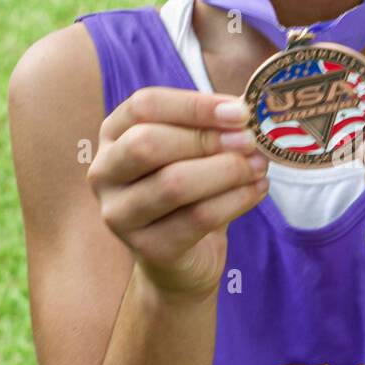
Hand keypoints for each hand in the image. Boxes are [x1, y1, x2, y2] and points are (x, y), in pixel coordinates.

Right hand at [86, 87, 269, 299]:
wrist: (183, 258)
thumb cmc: (190, 192)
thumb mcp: (194, 151)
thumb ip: (212, 128)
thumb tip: (246, 109)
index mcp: (113, 135)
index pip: (144, 106)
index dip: (194, 105)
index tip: (240, 112)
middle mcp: (105, 172)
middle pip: (148, 143)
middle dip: (207, 139)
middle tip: (250, 141)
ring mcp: (120, 214)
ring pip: (174, 183)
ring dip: (227, 170)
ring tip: (259, 166)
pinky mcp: (148, 248)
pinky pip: (197, 218)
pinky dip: (236, 200)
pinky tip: (257, 189)